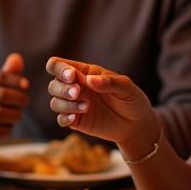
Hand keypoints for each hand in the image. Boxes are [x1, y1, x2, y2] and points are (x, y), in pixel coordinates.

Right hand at [0, 52, 28, 138]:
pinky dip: (8, 128)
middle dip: (19, 99)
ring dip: (16, 114)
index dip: (16, 81)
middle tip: (25, 101)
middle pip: (2, 95)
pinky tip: (9, 123)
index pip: (0, 77)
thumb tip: (17, 58)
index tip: (26, 84)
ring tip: (19, 113)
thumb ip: (9, 71)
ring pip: (0, 114)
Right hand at [45, 56, 159, 156]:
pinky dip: (64, 118)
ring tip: (87, 106)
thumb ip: (109, 82)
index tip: (72, 76)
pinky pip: (60, 119)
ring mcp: (74, 105)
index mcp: (84, 72)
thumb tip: (89, 80)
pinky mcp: (76, 121)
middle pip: (53, 84)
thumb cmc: (131, 100)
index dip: (59, 69)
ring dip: (66, 104)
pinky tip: (75, 118)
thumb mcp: (126, 87)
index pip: (58, 65)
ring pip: (55, 102)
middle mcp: (76, 87)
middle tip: (78, 92)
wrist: (137, 124)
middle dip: (62, 88)